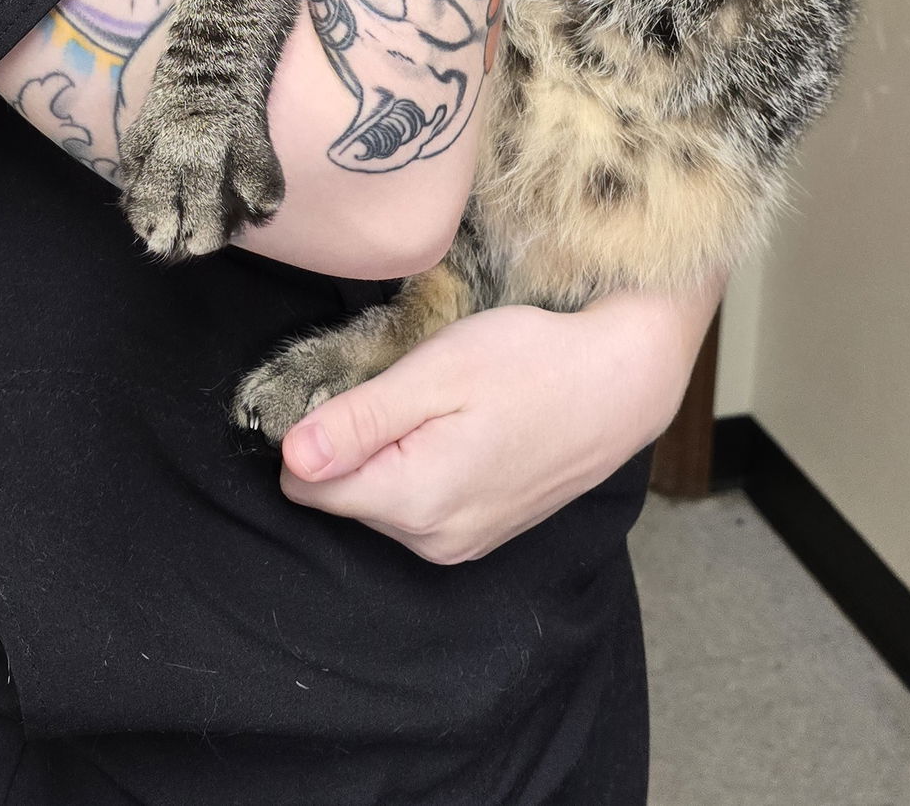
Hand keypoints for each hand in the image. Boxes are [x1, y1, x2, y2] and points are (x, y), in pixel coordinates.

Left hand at [277, 280, 723, 564]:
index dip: (316, 430)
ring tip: (446, 406)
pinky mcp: (482, 535)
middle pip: (341, 494)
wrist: (620, 384)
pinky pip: (418, 507)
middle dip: (357, 440)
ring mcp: (460, 545)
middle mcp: (431, 542)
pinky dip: (423, 467)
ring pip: (378, 500)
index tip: (360, 390)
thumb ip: (358, 421)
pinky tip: (463, 428)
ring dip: (392, 452)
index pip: (305, 485)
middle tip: (415, 391)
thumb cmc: (529, 364)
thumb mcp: (435, 373)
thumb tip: (289, 456)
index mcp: (413, 501)